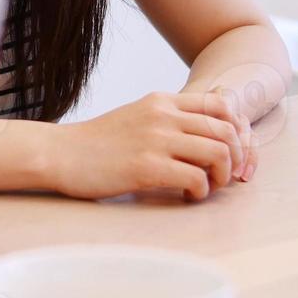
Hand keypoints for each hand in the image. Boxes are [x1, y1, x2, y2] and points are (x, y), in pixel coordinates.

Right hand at [47, 91, 248, 200]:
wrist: (61, 153)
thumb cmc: (98, 142)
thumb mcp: (137, 115)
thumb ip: (167, 117)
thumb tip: (203, 130)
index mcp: (163, 101)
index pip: (220, 105)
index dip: (236, 130)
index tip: (230, 152)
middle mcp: (163, 115)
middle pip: (226, 130)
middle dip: (235, 157)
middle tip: (224, 176)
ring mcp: (156, 140)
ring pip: (217, 153)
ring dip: (222, 176)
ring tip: (207, 187)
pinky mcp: (147, 167)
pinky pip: (196, 178)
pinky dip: (201, 191)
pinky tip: (187, 196)